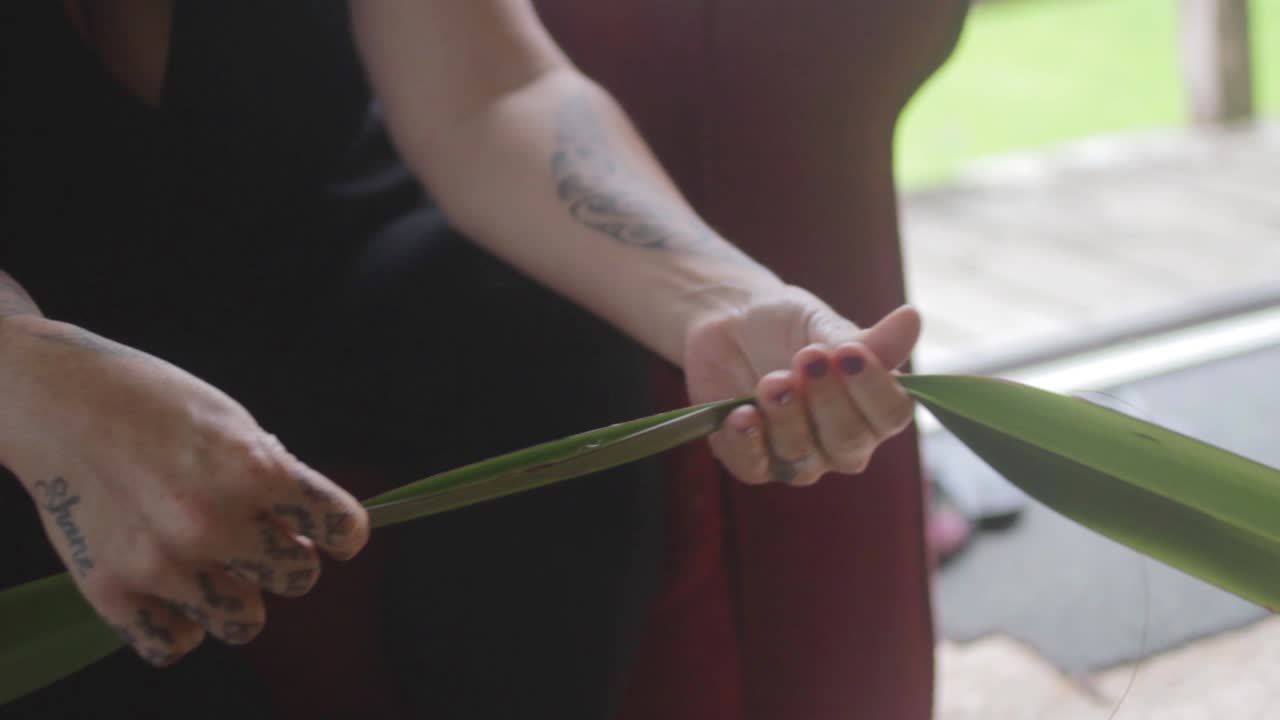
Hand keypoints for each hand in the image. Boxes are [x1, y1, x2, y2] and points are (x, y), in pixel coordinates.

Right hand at [0, 318, 369, 665]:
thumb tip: (307, 530)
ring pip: (244, 622)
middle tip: (261, 537)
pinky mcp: (112, 591)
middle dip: (288, 558)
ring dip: (240, 596)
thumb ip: (275, 480)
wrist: (62, 403)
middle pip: (299, 579)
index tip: (331, 530)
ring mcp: (161, 564)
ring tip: (216, 565)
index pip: (342, 528)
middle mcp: (211, 523)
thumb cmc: (158, 406)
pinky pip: (175, 643)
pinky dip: (182, 623)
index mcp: (254, 470)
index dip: (343, 530)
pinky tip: (177, 589)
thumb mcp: (235, 424)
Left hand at [683, 286, 920, 485]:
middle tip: (807, 358)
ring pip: (803, 459)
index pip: (891, 415)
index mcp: (871, 406)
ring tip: (771, 380)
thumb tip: (913, 318)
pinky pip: (754, 467)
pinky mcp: (751, 460)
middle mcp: (840, 441)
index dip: (873, 388)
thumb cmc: (785, 325)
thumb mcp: (824, 325)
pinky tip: (743, 413)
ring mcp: (797, 456)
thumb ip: (867, 338)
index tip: (848, 352)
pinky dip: (748, 441)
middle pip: (849, 443)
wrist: (726, 320)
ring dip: (786, 416)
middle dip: (828, 401)